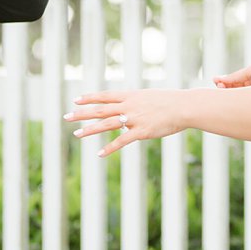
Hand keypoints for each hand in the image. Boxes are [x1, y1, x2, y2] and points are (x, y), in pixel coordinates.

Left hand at [65, 89, 185, 157]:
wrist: (184, 106)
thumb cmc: (169, 101)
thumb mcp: (149, 96)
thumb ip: (136, 102)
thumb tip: (127, 106)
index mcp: (130, 95)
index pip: (105, 96)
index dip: (89, 98)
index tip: (76, 100)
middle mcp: (129, 106)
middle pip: (101, 109)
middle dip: (82, 113)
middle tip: (67, 116)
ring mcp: (134, 118)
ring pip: (107, 124)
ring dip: (90, 130)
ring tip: (76, 134)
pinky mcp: (141, 132)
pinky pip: (122, 141)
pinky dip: (110, 148)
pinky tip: (99, 154)